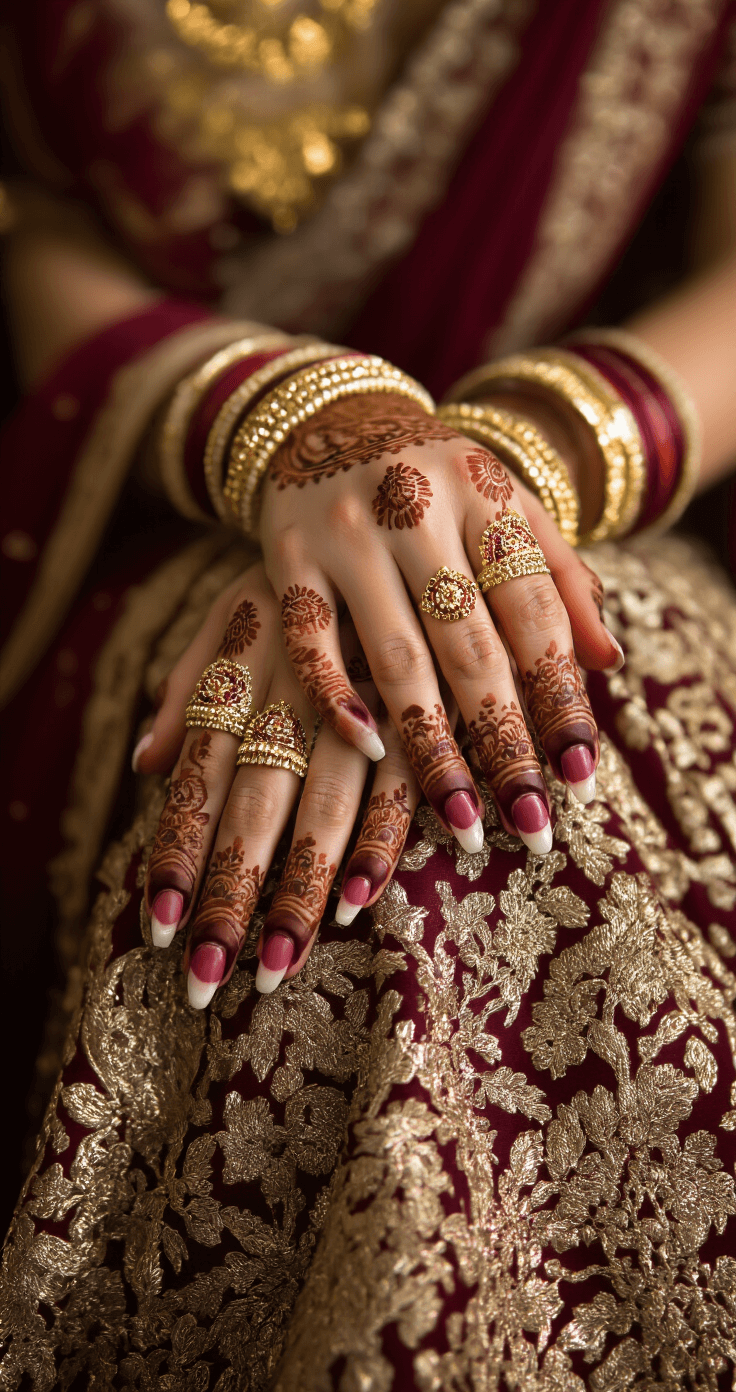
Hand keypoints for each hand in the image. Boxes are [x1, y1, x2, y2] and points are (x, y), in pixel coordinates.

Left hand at [135, 563, 418, 1005]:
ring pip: (320, 804)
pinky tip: (362, 896)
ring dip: (299, 889)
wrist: (390, 478)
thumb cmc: (301, 574)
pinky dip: (380, 836)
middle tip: (205, 980)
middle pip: (250, 804)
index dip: (175, 849)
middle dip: (227, 894)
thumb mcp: (232, 618)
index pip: (196, 774)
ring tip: (276, 968)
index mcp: (240, 668)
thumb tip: (139, 765)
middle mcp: (289, 681)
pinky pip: (397, 776)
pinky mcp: (420, 692)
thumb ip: (187, 689)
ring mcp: (354, 687)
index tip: (155, 927)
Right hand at [259, 395, 620, 853]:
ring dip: (430, 743)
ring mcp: (348, 531)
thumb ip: (561, 576)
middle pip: (470, 644)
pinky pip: (309, 639)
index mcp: (486, 494)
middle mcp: (418, 507)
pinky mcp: (287, 553)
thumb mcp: (508, 505)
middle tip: (529, 824)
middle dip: (504, 741)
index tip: (581, 774)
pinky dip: (337, 695)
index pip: (534, 608)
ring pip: (395, 654)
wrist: (331, 415)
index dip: (561, 695)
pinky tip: (369, 747)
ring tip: (461, 817)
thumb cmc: (440, 479)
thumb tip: (609, 663)